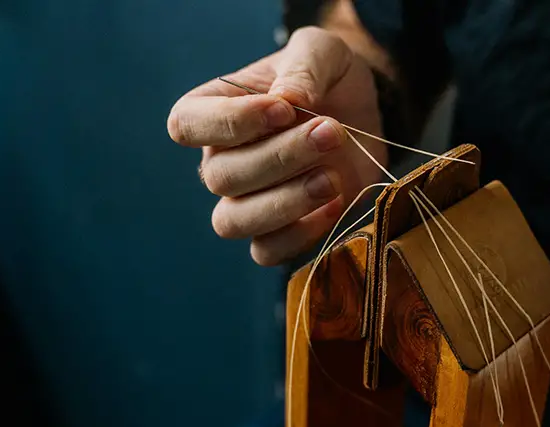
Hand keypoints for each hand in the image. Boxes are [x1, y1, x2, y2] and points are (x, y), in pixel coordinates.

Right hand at [167, 26, 385, 264]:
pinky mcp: (280, 230)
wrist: (363, 113)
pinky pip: (266, 252)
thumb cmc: (329, 77)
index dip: (230, 122)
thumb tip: (289, 100)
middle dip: (281, 157)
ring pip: (234, 221)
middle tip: (332, 132)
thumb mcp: (323, 51)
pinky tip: (335, 204)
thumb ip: (305, 65)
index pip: (187, 124)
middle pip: (220, 176)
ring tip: (332, 178)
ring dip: (285, 202)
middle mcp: (219, 160)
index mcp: (213, 110)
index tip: (283, 110)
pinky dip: (299, 234)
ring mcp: (246, 201)